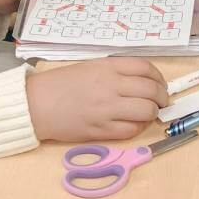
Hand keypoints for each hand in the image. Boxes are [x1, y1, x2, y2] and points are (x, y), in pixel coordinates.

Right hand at [26, 56, 168, 141]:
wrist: (36, 103)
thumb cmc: (62, 84)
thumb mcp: (90, 67)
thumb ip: (116, 72)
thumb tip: (144, 82)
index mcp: (107, 67)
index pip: (146, 69)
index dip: (159, 78)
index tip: (161, 85)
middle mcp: (110, 86)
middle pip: (151, 91)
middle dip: (162, 98)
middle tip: (160, 102)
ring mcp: (107, 109)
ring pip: (146, 112)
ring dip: (152, 113)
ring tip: (147, 114)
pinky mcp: (101, 130)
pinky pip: (131, 130)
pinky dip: (138, 128)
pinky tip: (133, 124)